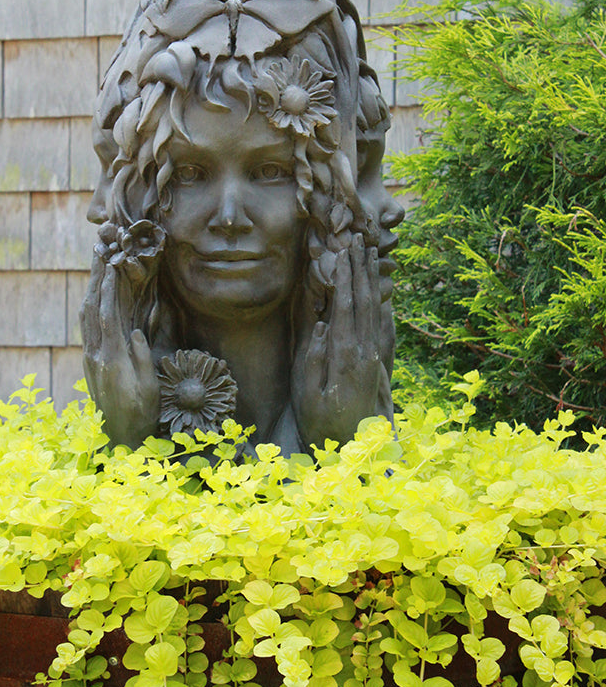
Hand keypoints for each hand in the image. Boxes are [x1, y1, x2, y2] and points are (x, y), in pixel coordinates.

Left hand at [80, 261, 159, 448]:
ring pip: (86, 315)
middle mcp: (96, 355)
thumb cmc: (141, 413)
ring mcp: (90, 358)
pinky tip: (95, 292)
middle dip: (95, 277)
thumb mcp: (148, 388)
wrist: (120, 436)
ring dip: (91, 287)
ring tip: (96, 262)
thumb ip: (140, 359)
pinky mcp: (91, 361)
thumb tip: (135, 332)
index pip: (107, 316)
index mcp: (112, 360)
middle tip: (99, 250)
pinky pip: (88, 326)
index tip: (111, 263)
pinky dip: (91, 303)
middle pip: (92, 309)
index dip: (108, 288)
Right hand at [293, 234, 384, 449]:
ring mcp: (372, 355)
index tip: (344, 250)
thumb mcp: (307, 394)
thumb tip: (322, 324)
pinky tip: (376, 286)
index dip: (347, 277)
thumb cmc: (321, 422)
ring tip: (370, 252)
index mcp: (346, 355)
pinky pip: (378, 322)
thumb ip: (314, 359)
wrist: (352, 449)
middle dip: (362, 268)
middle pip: (365, 301)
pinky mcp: (374, 360)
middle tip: (360, 237)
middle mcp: (364, 350)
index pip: (347, 306)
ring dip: (372, 279)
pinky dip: (377, 298)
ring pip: (375, 308)